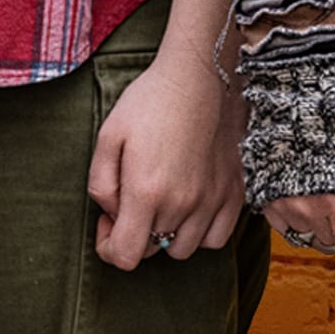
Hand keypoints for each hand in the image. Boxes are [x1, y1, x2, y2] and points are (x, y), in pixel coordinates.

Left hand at [88, 41, 245, 267]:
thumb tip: (112, 214)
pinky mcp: (234, 194)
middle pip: (152, 251)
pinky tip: (190, 206)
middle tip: (131, 197)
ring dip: (166, 234)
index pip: (125, 256)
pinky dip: (200, 232)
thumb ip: (101, 184)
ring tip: (161, 200)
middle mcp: (182, 204)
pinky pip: (216, 239)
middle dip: (134, 231)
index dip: (109, 246)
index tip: (107, 221)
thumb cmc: (148, 103)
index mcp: (146, 192)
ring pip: (183, 250)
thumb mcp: (108, 136)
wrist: (198, 77)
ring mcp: (211, 202)